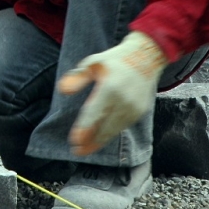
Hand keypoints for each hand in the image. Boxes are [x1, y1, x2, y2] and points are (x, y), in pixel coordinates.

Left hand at [58, 31, 167, 155]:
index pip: (95, 112)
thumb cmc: (115, 60)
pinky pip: (122, 126)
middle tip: (76, 150)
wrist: (146, 57)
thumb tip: (62, 90)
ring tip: (86, 149)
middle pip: (105, 126)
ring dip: (100, 140)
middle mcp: (124, 100)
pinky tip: (100, 139)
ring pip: (114, 129)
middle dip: (90, 140)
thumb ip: (78, 78)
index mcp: (111, 88)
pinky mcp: (140, 111)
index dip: (84, 128)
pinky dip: (110, 134)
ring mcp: (134, 108)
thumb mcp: (93, 63)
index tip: (74, 140)